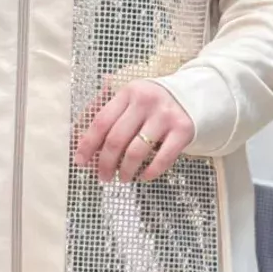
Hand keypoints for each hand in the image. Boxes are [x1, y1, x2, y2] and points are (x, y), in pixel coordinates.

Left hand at [74, 80, 194, 183]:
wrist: (191, 95)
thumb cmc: (152, 104)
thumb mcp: (129, 99)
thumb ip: (107, 114)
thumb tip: (81, 143)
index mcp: (128, 93)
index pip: (101, 122)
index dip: (87, 145)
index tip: (80, 161)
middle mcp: (146, 101)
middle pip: (116, 139)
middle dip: (105, 163)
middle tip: (102, 176)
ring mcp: (165, 115)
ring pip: (136, 151)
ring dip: (125, 171)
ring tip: (123, 178)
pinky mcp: (183, 129)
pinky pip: (163, 158)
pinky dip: (150, 172)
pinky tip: (144, 177)